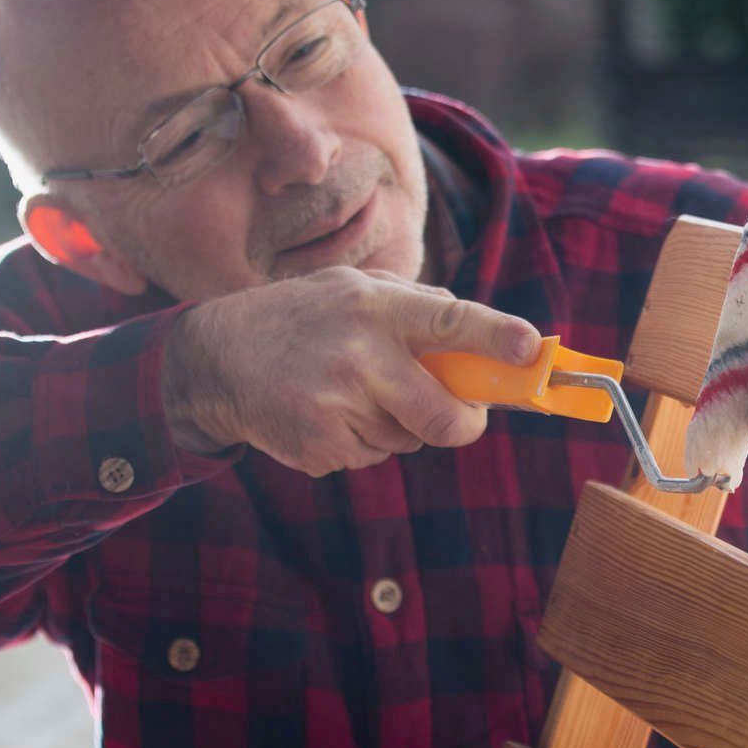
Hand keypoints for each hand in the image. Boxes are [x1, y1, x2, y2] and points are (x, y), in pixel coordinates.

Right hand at [162, 267, 540, 475]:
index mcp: (377, 309)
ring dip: (399, 425)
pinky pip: (373, 457)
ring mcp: (337, 407)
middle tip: (459, 415)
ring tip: (352, 392)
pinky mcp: (320, 448)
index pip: (450, 322)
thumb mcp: (355, 290)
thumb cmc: (304, 318)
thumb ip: (419, 307)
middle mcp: (359, 356)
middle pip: (446, 419)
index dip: (495, 338)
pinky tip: (327, 413)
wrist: (215, 358)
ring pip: (410, 440)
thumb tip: (490, 338)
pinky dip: (362, 442)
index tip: (531, 349)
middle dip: (462, 424)